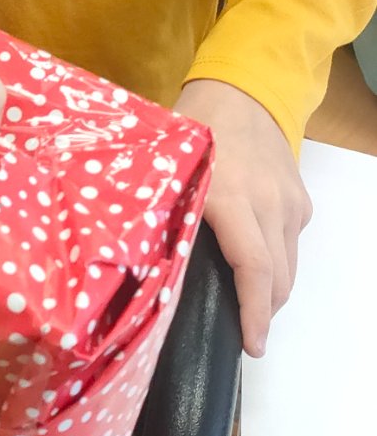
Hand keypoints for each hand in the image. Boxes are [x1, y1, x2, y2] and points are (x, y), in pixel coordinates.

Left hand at [177, 78, 311, 356]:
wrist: (242, 91)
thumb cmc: (192, 130)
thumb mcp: (166, 169)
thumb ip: (161, 212)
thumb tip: (134, 262)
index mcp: (229, 197)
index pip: (254, 267)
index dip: (253, 311)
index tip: (251, 344)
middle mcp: (268, 203)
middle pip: (278, 277)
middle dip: (262, 312)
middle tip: (241, 333)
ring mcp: (289, 202)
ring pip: (290, 265)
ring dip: (271, 292)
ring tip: (246, 308)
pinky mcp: (300, 200)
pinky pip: (291, 243)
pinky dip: (276, 262)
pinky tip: (250, 266)